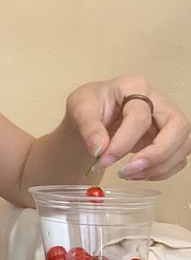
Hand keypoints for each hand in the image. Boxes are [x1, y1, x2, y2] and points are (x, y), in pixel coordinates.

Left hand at [66, 75, 190, 179]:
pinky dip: (159, 171)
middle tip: (130, 169)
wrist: (90, 117)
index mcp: (134, 86)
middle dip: (157, 154)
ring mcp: (167, 120)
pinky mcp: (169, 139)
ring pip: (183, 145)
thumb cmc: (88, 106)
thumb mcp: (79, 109)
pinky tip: (135, 174)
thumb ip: (88, 127)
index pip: (140, 115)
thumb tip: (99, 148)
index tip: (104, 158)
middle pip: (178, 126)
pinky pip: (177, 159)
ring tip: (128, 174)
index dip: (124, 141)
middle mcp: (158, 101)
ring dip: (159, 166)